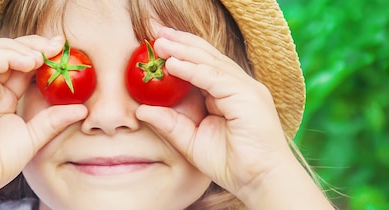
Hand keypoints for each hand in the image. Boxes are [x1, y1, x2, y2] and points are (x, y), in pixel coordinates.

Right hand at [0, 35, 86, 200]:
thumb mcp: (32, 138)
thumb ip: (53, 121)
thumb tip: (82, 109)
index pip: (18, 64)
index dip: (39, 54)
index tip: (63, 53)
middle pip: (5, 50)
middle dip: (33, 44)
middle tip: (58, 46)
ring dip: (20, 46)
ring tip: (43, 56)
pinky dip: (9, 55)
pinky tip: (30, 62)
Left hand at [135, 27, 295, 194]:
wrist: (260, 181)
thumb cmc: (230, 163)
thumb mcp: (191, 141)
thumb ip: (169, 125)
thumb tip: (141, 111)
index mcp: (226, 93)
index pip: (201, 64)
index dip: (179, 50)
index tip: (154, 41)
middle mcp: (237, 85)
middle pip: (206, 55)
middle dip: (179, 41)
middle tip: (154, 30)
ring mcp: (244, 89)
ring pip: (210, 62)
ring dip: (183, 50)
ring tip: (159, 43)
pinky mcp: (247, 96)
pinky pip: (215, 78)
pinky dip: (193, 70)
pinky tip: (173, 64)